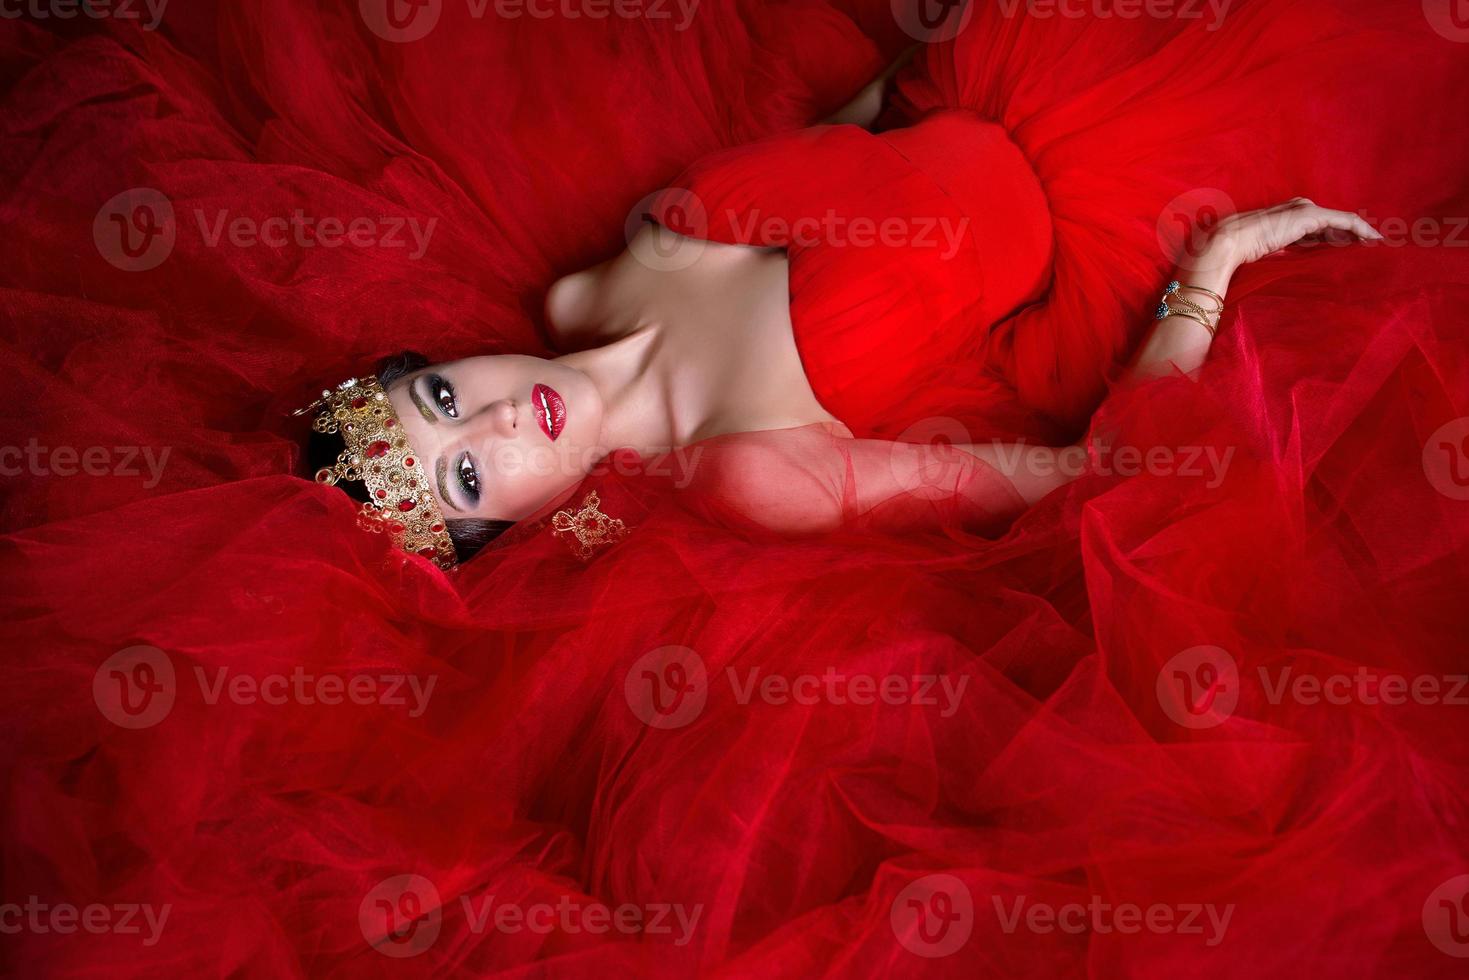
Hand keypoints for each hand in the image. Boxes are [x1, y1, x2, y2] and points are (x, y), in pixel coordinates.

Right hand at [1200, 198, 1382, 271]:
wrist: (1230, 243)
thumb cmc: (1240, 253)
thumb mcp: (1269, 253)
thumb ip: (1285, 252)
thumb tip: (1301, 265)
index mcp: (1287, 216)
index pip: (1319, 227)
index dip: (1337, 238)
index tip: (1352, 251)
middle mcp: (1299, 207)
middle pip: (1333, 223)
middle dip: (1352, 236)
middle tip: (1369, 250)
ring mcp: (1305, 209)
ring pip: (1341, 221)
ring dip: (1360, 234)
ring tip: (1375, 246)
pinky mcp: (1312, 215)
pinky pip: (1346, 221)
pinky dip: (1361, 230)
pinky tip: (1373, 240)